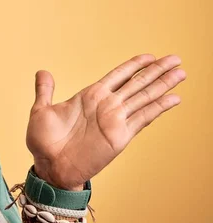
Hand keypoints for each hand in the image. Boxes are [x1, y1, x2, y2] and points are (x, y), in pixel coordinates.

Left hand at [26, 54, 185, 189]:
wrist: (49, 166)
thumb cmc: (43, 141)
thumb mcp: (41, 110)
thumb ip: (45, 90)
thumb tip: (42, 72)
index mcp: (89, 96)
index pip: (117, 76)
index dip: (134, 66)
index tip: (150, 56)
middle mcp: (106, 106)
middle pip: (137, 83)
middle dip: (156, 71)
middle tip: (175, 58)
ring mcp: (115, 120)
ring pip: (145, 97)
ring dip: (163, 85)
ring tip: (181, 72)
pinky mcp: (120, 136)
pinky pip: (143, 118)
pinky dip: (159, 107)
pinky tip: (174, 98)